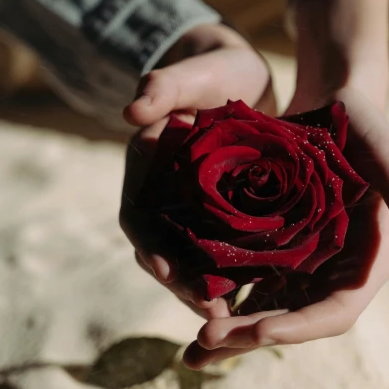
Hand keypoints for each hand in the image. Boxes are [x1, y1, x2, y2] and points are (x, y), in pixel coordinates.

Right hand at [119, 22, 274, 320]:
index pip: (139, 216)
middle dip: (184, 285)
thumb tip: (130, 110)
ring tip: (235, 319)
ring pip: (193, 260)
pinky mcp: (222, 217)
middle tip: (213, 312)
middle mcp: (165, 195)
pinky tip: (258, 299)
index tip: (169, 274)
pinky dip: (233, 276)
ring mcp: (192, 209)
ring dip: (208, 290)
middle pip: (165, 251)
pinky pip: (221, 254)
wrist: (240, 77)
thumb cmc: (215, 69)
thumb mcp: (194, 71)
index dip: (150, 247)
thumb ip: (164, 85)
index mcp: (147, 167)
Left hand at [183, 0, 388, 367]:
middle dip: (251, 336)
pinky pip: (249, 284)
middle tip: (206, 341)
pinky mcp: (277, 250)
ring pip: (267, 310)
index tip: (258, 333)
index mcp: (368, 261)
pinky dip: (224, 300)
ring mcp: (304, 264)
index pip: (336, 310)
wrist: (333, 108)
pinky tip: (190, 306)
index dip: (299, 327)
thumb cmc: (366, 128)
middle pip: (294, 320)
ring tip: (193, 352)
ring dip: (232, 333)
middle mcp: (335, 271)